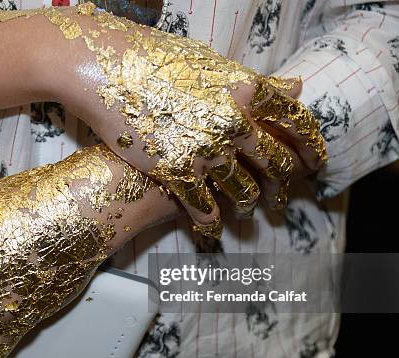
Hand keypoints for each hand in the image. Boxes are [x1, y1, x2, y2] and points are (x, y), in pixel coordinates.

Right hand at [26, 4, 326, 236]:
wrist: (107, 73)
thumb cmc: (155, 62)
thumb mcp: (211, 64)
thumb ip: (254, 82)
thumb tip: (292, 88)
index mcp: (248, 91)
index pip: (297, 123)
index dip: (312, 147)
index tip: (314, 164)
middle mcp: (234, 122)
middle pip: (275, 165)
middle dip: (283, 189)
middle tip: (282, 203)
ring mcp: (207, 151)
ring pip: (243, 192)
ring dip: (248, 210)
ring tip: (247, 218)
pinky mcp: (177, 173)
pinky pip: (205, 210)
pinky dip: (211, 225)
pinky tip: (211, 232)